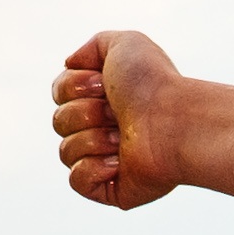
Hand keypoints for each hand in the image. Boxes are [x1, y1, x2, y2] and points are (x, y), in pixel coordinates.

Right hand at [53, 29, 186, 208]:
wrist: (175, 122)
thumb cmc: (154, 84)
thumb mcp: (124, 44)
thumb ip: (94, 46)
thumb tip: (69, 64)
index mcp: (103, 100)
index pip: (58, 94)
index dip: (74, 87)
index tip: (104, 85)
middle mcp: (103, 130)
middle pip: (58, 122)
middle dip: (84, 113)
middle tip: (118, 113)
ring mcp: (106, 162)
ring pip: (64, 151)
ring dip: (93, 138)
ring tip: (123, 138)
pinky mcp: (111, 190)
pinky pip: (76, 181)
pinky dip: (93, 169)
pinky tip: (119, 162)